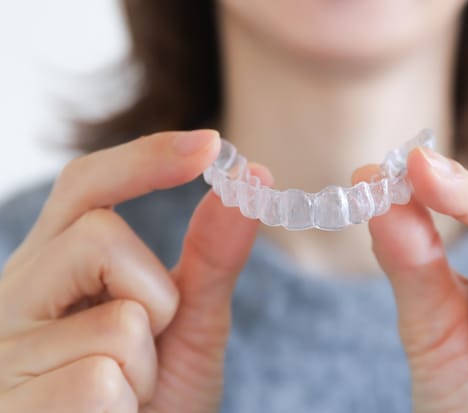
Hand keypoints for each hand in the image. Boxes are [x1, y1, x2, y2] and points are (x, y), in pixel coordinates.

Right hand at [0, 130, 271, 412]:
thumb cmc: (156, 396)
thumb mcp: (188, 323)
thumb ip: (212, 256)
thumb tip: (253, 177)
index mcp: (56, 270)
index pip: (84, 188)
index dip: (143, 160)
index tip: (210, 145)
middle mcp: (20, 299)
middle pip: (98, 235)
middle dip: (154, 291)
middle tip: (149, 340)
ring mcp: (8, 354)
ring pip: (117, 321)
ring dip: (145, 367)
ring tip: (125, 395)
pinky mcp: (14, 405)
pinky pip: (99, 382)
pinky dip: (125, 406)